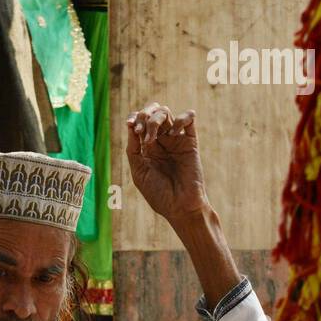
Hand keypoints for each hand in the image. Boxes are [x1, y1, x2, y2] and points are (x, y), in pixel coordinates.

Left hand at [126, 103, 208, 224]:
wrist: (180, 207)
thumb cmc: (158, 195)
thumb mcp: (139, 172)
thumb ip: (133, 149)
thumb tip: (129, 125)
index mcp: (146, 148)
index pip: (139, 122)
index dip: (134, 118)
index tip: (131, 126)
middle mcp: (160, 141)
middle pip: (152, 113)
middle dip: (144, 115)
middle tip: (141, 131)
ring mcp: (175, 140)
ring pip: (166, 113)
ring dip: (156, 119)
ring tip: (152, 137)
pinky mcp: (190, 142)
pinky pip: (189, 118)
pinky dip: (181, 118)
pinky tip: (172, 133)